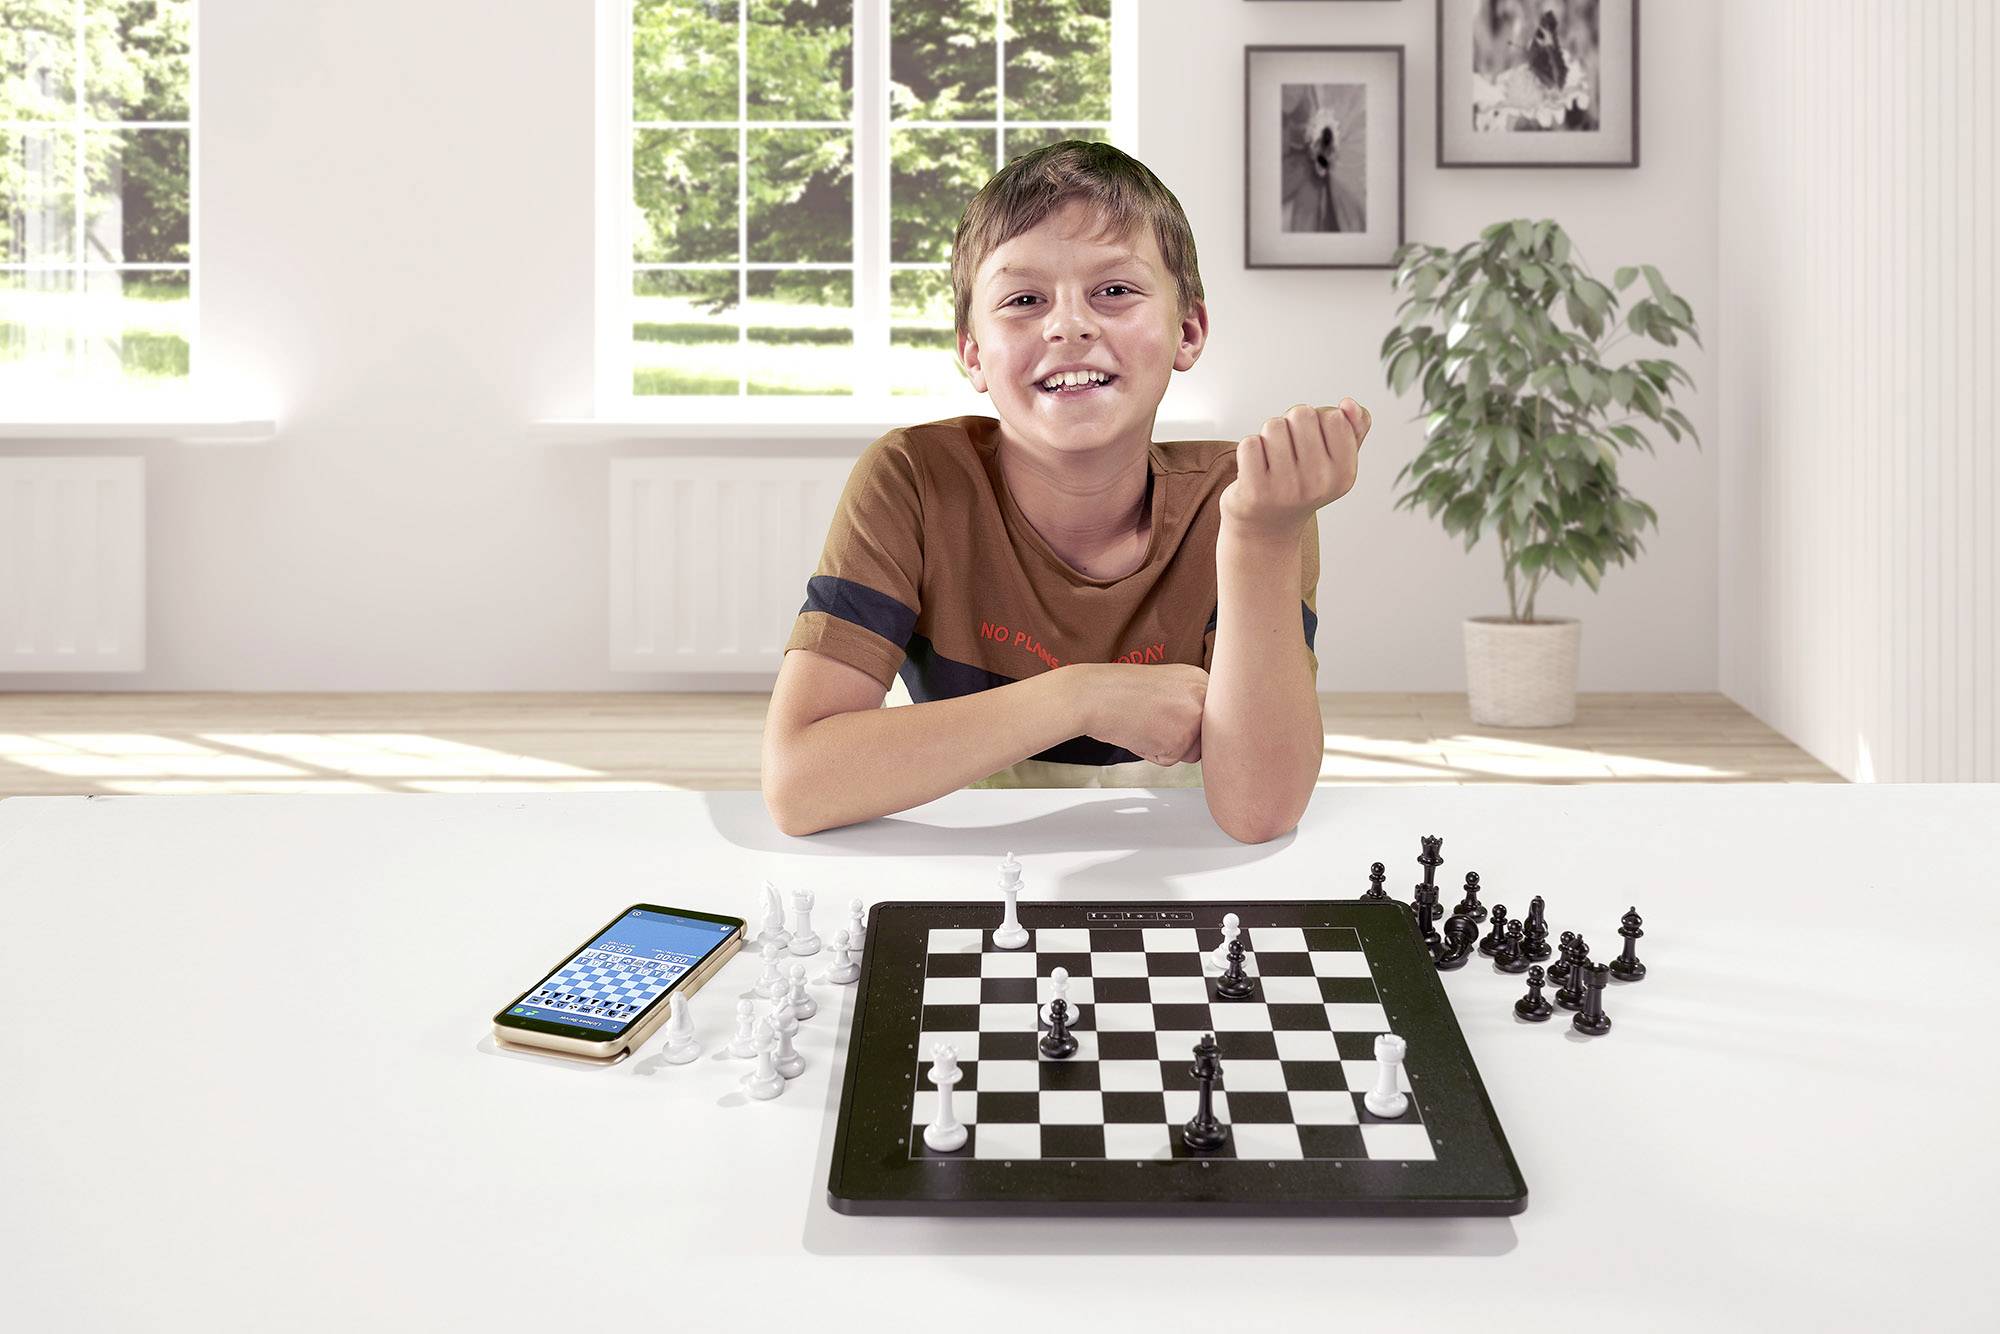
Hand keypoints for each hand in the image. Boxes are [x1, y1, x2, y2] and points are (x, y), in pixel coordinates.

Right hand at [1074, 663, 1208, 766]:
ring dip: (1169, 747)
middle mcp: (1203, 695)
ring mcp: (1194, 718)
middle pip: (1206, 735)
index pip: (1211, 714)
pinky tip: (1139, 732)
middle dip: (1183, 737)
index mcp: (1199, 678)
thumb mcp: (1163, 683)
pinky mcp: (1181, 741)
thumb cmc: (1118, 690)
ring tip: (1145, 724)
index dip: (1188, 722)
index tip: (1170, 717)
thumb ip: (1186, 701)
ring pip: (1191, 751)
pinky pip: (1171, 760)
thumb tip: (1200, 729)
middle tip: (1155, 721)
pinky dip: (1153, 754)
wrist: (1093, 695)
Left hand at [1220, 399, 1369, 540]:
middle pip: (1301, 413)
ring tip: (1272, 461)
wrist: (1267, 529)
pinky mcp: (1255, 492)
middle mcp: (1319, 483)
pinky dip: (1248, 450)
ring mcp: (1286, 489)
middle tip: (1288, 452)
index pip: (1333, 416)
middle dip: (1291, 424)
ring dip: (1268, 437)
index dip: (1318, 420)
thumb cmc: (1302, 485)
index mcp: (1344, 474)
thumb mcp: (1336, 461)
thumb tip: (1349, 404)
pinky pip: (1249, 443)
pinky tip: (1255, 470)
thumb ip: (1354, 428)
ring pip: (1273, 425)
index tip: (1312, 443)